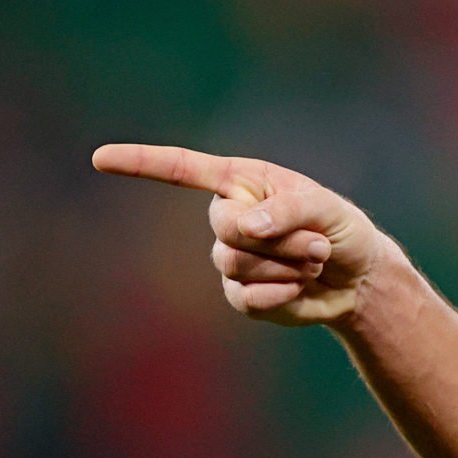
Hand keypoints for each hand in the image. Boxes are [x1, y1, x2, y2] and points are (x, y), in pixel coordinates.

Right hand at [92, 143, 391, 326]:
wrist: (358, 278)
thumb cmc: (342, 229)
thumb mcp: (326, 209)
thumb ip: (287, 211)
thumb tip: (245, 225)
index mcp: (243, 182)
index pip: (185, 170)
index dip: (142, 164)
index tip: (99, 159)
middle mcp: (229, 217)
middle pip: (224, 228)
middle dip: (277, 238)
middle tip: (315, 242)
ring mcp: (230, 258)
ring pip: (237, 264)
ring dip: (287, 265)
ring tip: (313, 260)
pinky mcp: (240, 293)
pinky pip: (247, 298)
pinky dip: (282, 293)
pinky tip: (300, 287)